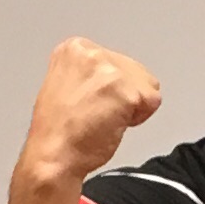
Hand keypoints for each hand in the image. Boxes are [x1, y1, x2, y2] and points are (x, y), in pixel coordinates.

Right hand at [23, 37, 160, 191]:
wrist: (53, 155)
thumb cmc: (60, 130)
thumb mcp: (69, 84)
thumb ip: (93, 73)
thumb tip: (118, 75)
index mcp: (74, 48)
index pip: (120, 62)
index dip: (114, 88)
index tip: (92, 101)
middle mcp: (90, 52)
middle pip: (137, 72)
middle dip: (125, 96)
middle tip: (97, 113)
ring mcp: (108, 70)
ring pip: (147, 86)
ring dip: (133, 107)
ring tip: (103, 117)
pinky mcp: (124, 91)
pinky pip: (152, 102)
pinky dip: (138, 118)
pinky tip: (111, 124)